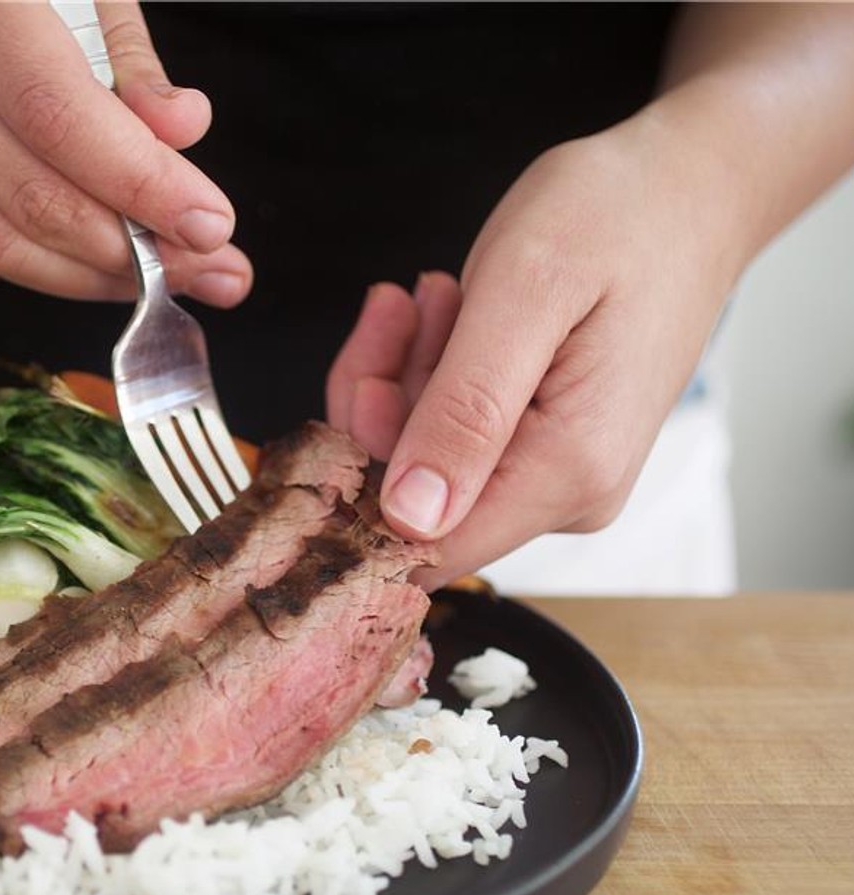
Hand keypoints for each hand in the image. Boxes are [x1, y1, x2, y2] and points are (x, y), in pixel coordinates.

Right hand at [0, 2, 250, 305]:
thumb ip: (128, 59)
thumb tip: (181, 130)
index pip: (59, 114)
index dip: (140, 181)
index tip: (211, 221)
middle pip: (33, 191)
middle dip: (137, 246)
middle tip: (214, 266)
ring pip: (4, 239)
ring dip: (102, 276)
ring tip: (179, 280)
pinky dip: (56, 272)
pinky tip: (112, 271)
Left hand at [327, 116, 746, 589]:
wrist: (690, 190)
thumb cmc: (618, 219)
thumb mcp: (523, 294)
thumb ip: (466, 411)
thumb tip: (409, 517)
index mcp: (566, 471)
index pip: (422, 547)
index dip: (362, 481)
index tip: (365, 380)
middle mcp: (566, 495)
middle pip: (411, 501)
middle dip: (380, 404)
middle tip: (397, 309)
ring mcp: (557, 476)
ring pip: (421, 460)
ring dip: (404, 376)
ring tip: (436, 294)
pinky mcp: (546, 449)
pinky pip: (451, 433)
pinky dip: (431, 373)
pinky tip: (449, 312)